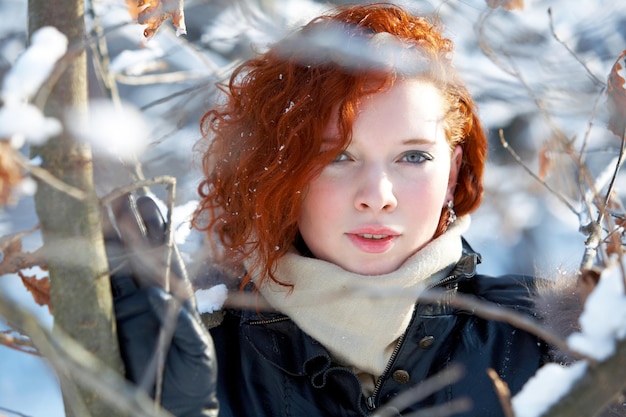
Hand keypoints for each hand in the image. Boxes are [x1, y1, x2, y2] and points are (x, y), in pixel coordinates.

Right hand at [104, 193, 218, 416]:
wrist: (176, 404)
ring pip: (116, 267)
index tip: (149, 201)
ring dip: (108, 241)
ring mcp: (129, 306)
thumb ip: (183, 324)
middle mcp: (152, 293)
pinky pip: (99, 293)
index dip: (157, 227)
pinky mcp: (111, 322)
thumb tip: (157, 295)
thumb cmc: (193, 375)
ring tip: (99, 212)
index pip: (166, 254)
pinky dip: (91, 272)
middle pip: (138, 253)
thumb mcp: (197, 350)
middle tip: (119, 195)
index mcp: (178, 293)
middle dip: (129, 224)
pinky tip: (85, 250)